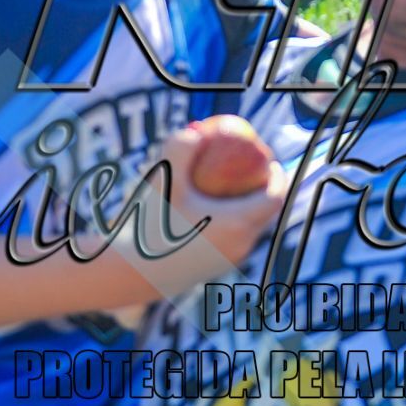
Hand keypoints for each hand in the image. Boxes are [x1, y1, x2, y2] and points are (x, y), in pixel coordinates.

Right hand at [127, 126, 286, 301]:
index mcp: (238, 224)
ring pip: (248, 231)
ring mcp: (227, 262)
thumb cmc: (148, 223)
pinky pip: (231, 243)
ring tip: (231, 190)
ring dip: (246, 210)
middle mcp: (240, 247)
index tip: (271, 164)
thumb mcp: (162, 178)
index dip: (278, 179)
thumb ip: (181, 148)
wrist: (127, 272)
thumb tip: (196, 132)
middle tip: (253, 173)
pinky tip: (209, 212)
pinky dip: (231, 225)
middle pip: (264, 216)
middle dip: (263, 192)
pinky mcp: (212, 272)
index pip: (274, 199)